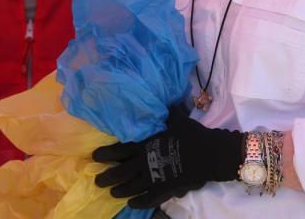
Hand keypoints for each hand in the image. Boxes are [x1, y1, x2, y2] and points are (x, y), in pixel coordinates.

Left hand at [92, 110, 242, 208]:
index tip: (95, 157)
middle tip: (98, 181)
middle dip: (107, 177)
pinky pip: (148, 199)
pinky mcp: (165, 189)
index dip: (106, 154)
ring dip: (120, 190)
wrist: (209, 153)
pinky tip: (132, 203)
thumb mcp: (178, 120)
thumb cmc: (192, 135)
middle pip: (120, 172)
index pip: (120, 150)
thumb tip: (166, 101)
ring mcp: (154, 178)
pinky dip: (139, 202)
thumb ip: (169, 113)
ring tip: (113, 193)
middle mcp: (145, 162)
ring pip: (131, 187)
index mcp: (146, 145)